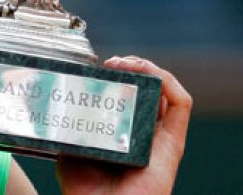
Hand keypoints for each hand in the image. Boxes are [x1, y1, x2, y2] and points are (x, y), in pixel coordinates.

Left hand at [56, 56, 191, 194]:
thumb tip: (60, 102)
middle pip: (147, 90)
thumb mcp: (69, 150)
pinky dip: (170, 82)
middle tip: (111, 62)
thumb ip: (71, 127)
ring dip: (150, 68)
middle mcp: (144, 135)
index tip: (98, 67)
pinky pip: (182, 105)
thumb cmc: (85, 192)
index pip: (128, 96)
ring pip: (166, 92)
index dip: (118, 76)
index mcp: (122, 134)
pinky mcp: (173, 144)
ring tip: (129, 63)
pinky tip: (151, 73)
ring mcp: (160, 139)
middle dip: (132, 67)